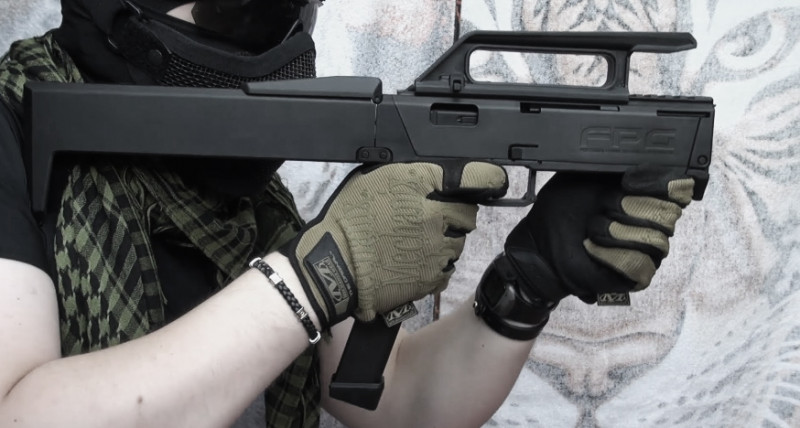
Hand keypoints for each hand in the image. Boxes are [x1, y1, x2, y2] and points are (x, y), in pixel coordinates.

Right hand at [282, 162, 506, 327]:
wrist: (334, 267)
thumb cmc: (347, 221)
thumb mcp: (373, 178)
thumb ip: (411, 173)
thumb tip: (436, 171)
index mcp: (420, 185)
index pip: (474, 177)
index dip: (486, 179)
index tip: (493, 180)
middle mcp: (435, 215)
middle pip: (468, 214)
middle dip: (454, 214)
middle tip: (428, 217)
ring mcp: (436, 249)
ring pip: (458, 242)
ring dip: (444, 240)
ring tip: (413, 242)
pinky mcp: (433, 277)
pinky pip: (446, 268)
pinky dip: (435, 265)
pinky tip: (411, 261)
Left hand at [504, 164, 694, 303]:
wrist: (540, 243)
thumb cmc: (560, 211)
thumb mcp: (584, 174)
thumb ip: (615, 164)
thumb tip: (641, 161)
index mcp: (644, 196)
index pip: (679, 189)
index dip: (661, 183)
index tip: (628, 181)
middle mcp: (651, 223)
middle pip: (668, 214)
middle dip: (628, 207)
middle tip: (602, 207)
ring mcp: (647, 251)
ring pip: (655, 240)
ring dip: (614, 231)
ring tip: (592, 228)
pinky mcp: (636, 275)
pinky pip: (640, 264)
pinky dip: (611, 254)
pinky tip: (593, 248)